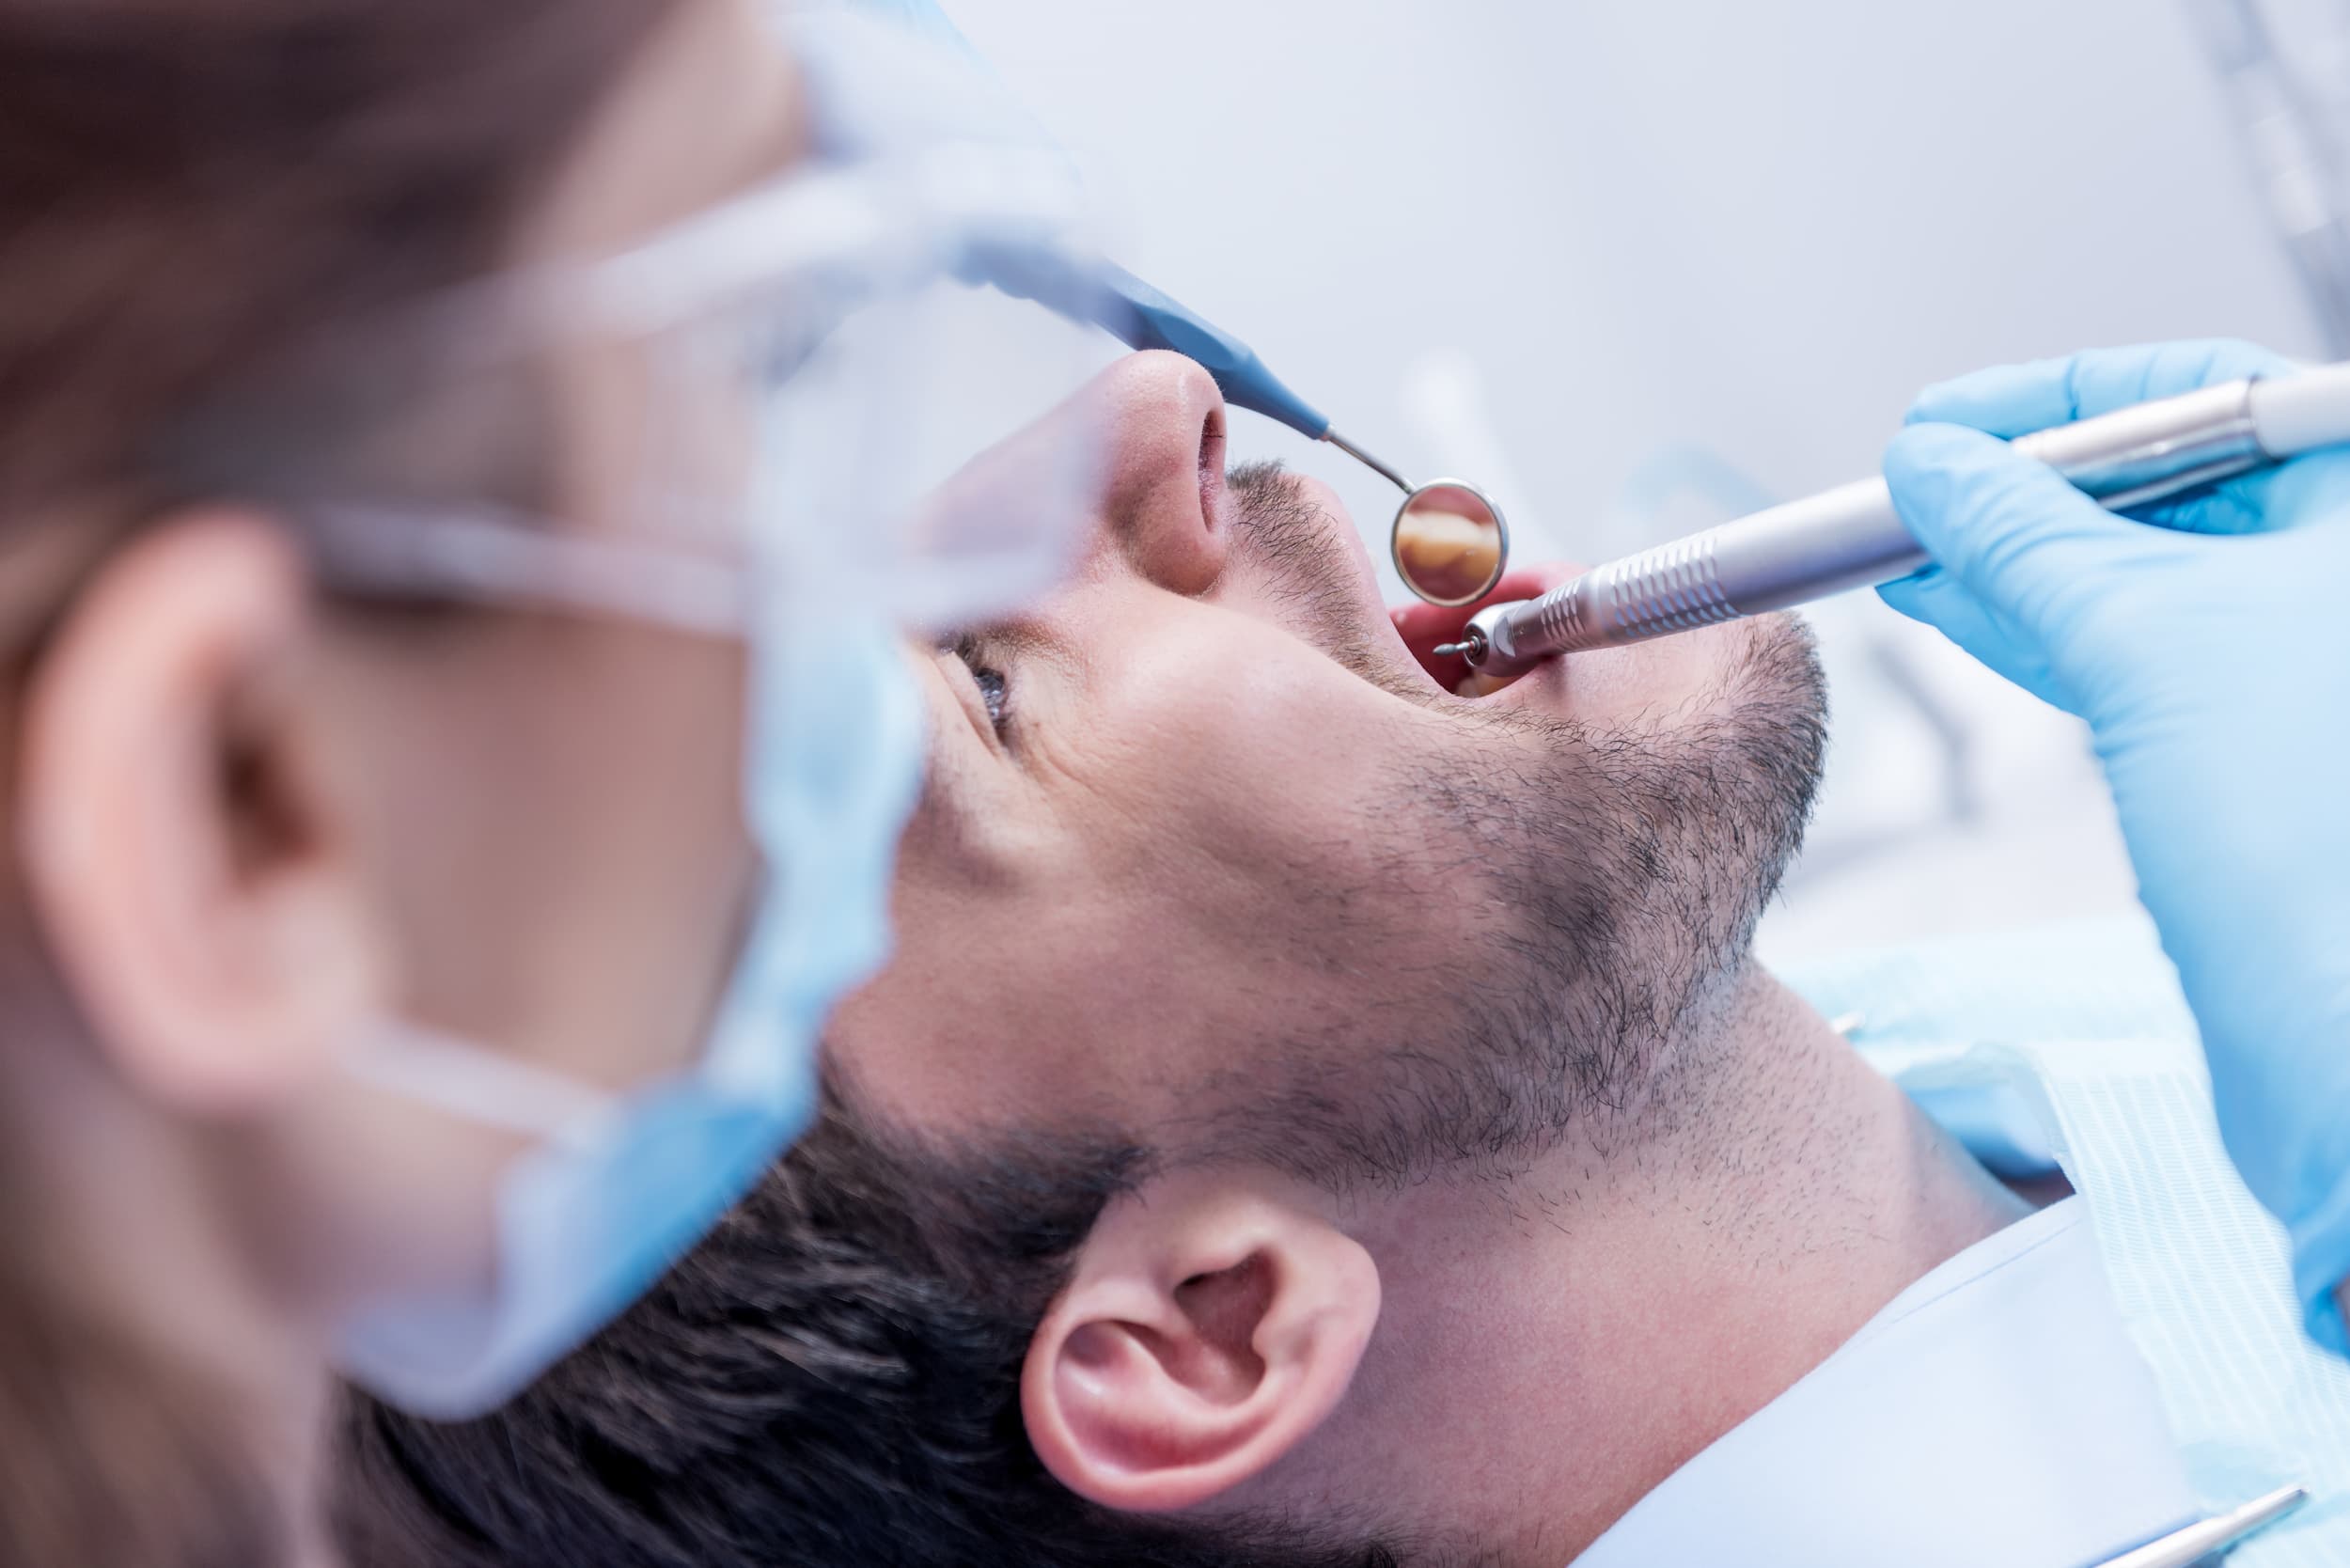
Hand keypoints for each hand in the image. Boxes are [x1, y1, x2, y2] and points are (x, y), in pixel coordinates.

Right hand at [1878, 340, 2349, 1347]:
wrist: (2337, 1044)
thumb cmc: (2311, 842)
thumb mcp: (2139, 635)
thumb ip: (2022, 536)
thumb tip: (1935, 464)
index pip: (2211, 395)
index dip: (2063, 396)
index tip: (1952, 417)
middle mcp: (2339, 580)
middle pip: (2172, 480)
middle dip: (2028, 479)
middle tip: (1917, 479)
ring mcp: (2301, 664)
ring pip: (2142, 571)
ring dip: (2017, 555)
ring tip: (1910, 542)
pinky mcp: (2254, 746)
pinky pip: (2134, 649)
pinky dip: (2040, 624)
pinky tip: (1954, 607)